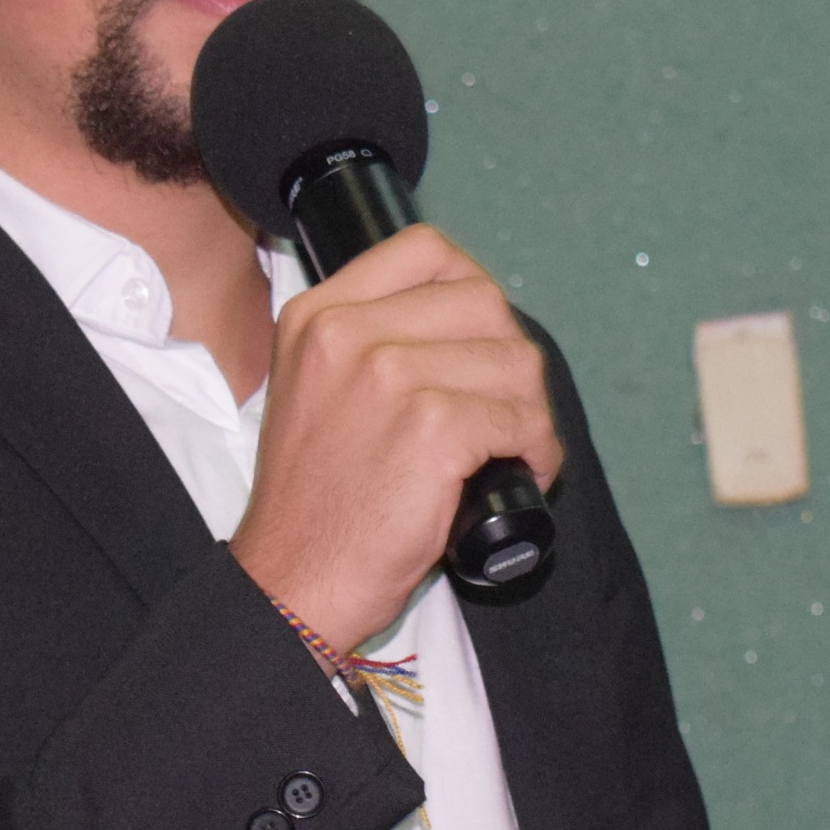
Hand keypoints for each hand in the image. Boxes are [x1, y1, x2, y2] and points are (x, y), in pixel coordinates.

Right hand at [231, 223, 564, 652]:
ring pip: (513, 360)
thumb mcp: (313, 390)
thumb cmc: (316, 502)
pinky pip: (519, 417)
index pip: (425, 250)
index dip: (473, 290)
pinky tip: (520, 472)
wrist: (293, 579)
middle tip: (505, 405)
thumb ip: (368, 342)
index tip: (481, 338)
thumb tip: (465, 322)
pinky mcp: (431, 426)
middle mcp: (347, 333)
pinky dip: (536, 449)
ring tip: (515, 447)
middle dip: (511, 356)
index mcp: (316, 316)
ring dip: (531, 408)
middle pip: (483, 301)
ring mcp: (389, 374)